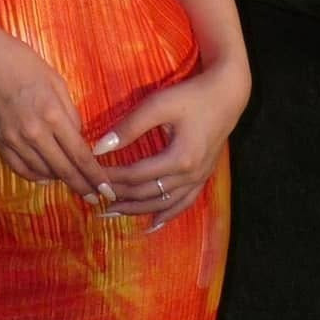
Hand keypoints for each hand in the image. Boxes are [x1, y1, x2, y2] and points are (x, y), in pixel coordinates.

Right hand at [0, 28, 117, 203]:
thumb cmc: (27, 65)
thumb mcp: (58, 84)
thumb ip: (71, 115)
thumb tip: (78, 140)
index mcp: (52, 115)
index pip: (80, 155)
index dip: (95, 177)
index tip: (107, 191)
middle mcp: (33, 132)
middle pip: (63, 170)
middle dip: (83, 187)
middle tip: (95, 198)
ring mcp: (14, 139)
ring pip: (42, 173)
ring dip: (60, 181)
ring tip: (72, 182)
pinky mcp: (0, 140)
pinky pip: (20, 169)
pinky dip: (35, 177)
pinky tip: (46, 177)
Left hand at [93, 63, 248, 226]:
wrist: (228, 95)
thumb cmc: (191, 96)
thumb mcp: (158, 105)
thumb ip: (129, 127)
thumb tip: (99, 147)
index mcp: (180, 159)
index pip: (135, 175)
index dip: (111, 177)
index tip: (91, 175)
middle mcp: (191, 176)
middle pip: (148, 193)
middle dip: (120, 197)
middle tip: (95, 198)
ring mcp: (199, 179)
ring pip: (165, 204)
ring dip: (138, 210)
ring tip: (114, 213)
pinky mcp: (204, 177)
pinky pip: (184, 203)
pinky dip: (167, 215)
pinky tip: (153, 224)